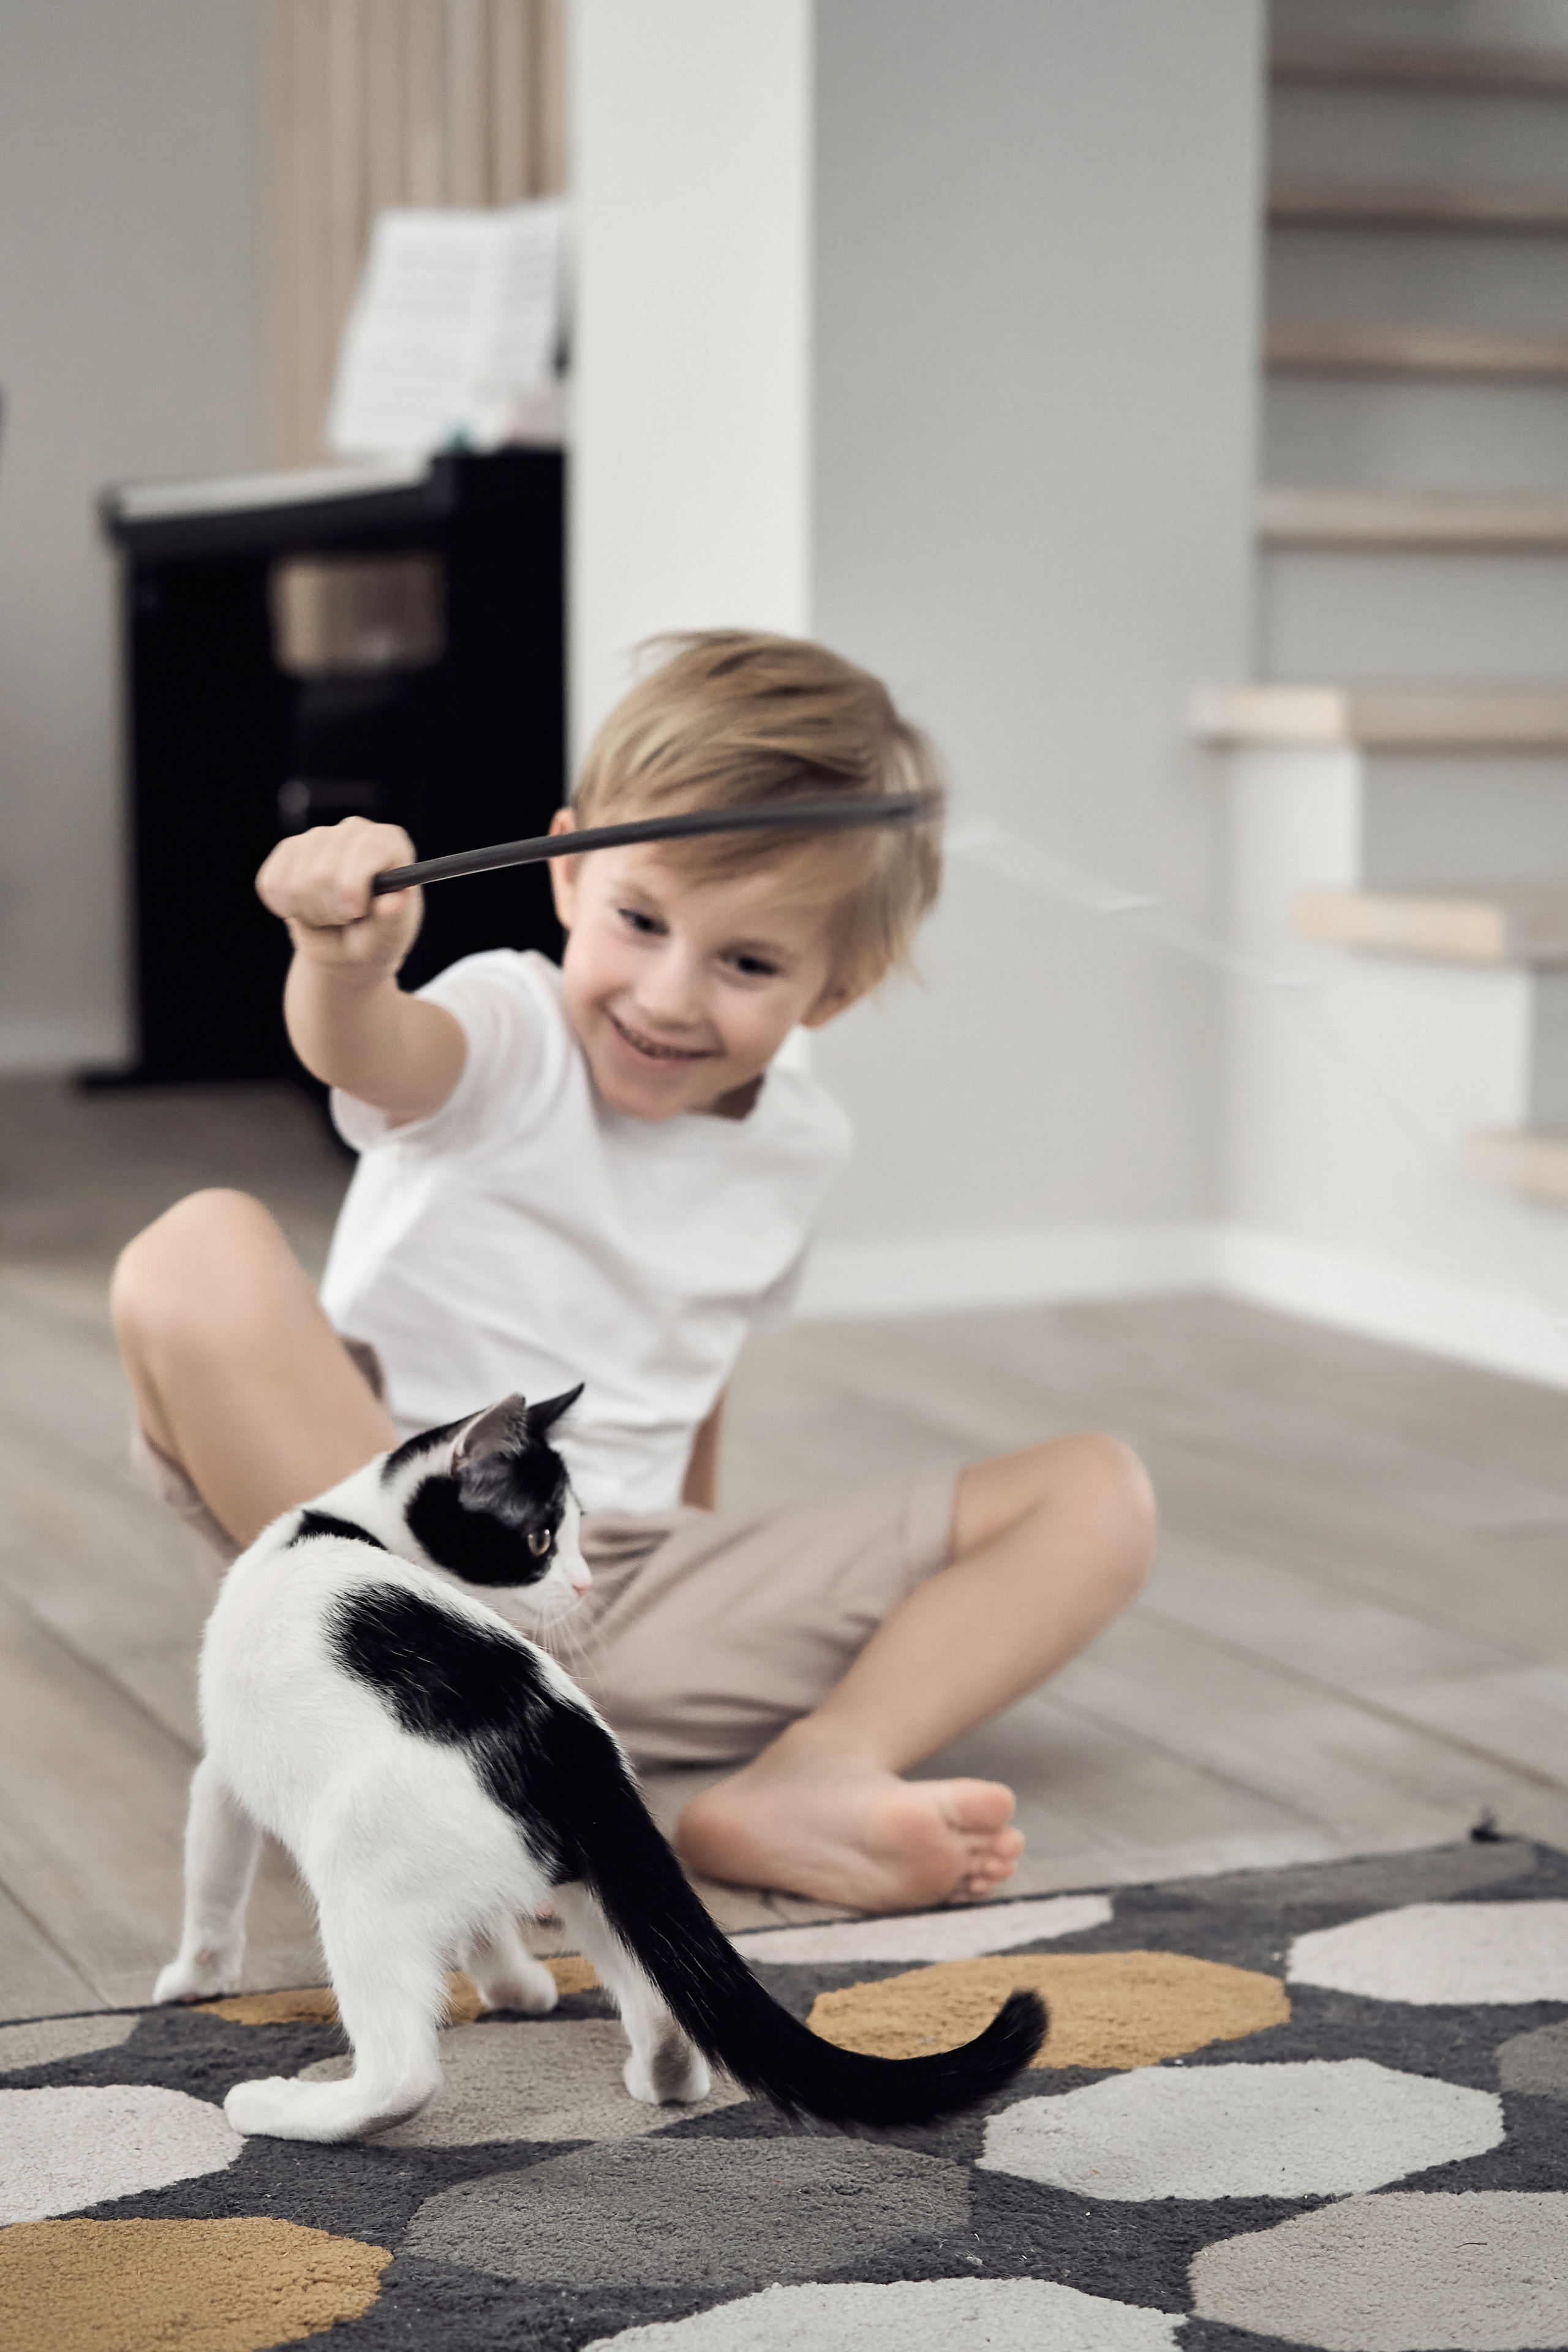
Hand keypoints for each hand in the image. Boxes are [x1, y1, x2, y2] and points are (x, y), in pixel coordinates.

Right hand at [256, 817, 422, 972]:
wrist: (347, 945)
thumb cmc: (376, 937)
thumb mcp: (391, 936)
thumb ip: (395, 919)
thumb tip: (395, 901)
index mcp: (389, 842)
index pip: (365, 849)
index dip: (352, 887)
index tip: (355, 912)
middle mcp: (354, 830)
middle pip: (322, 872)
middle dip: (330, 910)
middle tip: (345, 919)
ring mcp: (318, 836)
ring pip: (294, 882)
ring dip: (308, 912)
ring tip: (329, 916)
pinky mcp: (288, 850)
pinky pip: (271, 883)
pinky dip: (284, 908)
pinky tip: (305, 909)